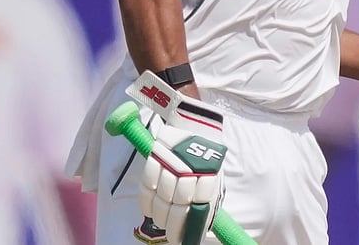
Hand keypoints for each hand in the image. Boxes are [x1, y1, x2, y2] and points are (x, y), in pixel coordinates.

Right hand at [139, 99, 226, 244]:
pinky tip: (149, 206)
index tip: (180, 239)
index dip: (185, 229)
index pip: (196, 211)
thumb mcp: (213, 176)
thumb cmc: (205, 156)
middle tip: (168, 232)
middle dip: (170, 225)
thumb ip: (205, 199)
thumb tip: (199, 227)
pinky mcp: (157, 155)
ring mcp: (173, 163)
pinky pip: (146, 185)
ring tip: (159, 219)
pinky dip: (145, 200)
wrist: (197, 124)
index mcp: (210, 177)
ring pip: (160, 199)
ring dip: (157, 214)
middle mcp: (192, 172)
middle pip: (176, 208)